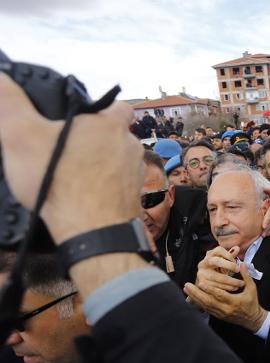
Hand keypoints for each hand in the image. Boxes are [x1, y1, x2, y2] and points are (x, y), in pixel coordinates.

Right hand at [0, 74, 142, 243]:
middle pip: (115, 137)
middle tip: (68, 151)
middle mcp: (130, 147)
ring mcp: (136, 176)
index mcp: (110, 124)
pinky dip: (105, 191)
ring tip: (74, 177)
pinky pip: (119, 189)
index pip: (117, 106)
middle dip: (95, 142)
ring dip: (101, 168)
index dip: (101, 110)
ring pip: (119, 163)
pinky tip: (84, 198)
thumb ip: (9, 103)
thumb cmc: (60, 182)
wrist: (93, 232)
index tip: (82, 120)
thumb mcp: (21, 136)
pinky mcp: (134, 200)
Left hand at [184, 263, 265, 331]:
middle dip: (197, 293)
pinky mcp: (218, 316)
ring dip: (195, 298)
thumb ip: (246, 276)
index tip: (201, 282)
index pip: (220, 295)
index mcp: (234, 302)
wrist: (252, 319)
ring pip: (205, 306)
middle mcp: (226, 309)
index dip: (210, 289)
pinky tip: (192, 297)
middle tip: (187, 285)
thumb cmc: (252, 302)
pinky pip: (206, 310)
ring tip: (187, 289)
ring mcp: (221, 314)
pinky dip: (198, 303)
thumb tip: (241, 264)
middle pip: (208, 301)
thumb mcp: (252, 288)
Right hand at [195, 246, 244, 292]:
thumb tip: (237, 248)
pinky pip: (216, 286)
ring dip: (231, 281)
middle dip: (229, 266)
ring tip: (240, 283)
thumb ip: (230, 255)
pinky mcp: (202, 283)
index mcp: (209, 255)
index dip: (229, 255)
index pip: (219, 250)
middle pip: (217, 261)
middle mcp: (204, 263)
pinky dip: (226, 288)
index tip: (237, 261)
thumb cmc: (218, 269)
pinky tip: (234, 288)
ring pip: (218, 276)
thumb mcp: (223, 261)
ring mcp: (201, 273)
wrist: (205, 280)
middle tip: (238, 270)